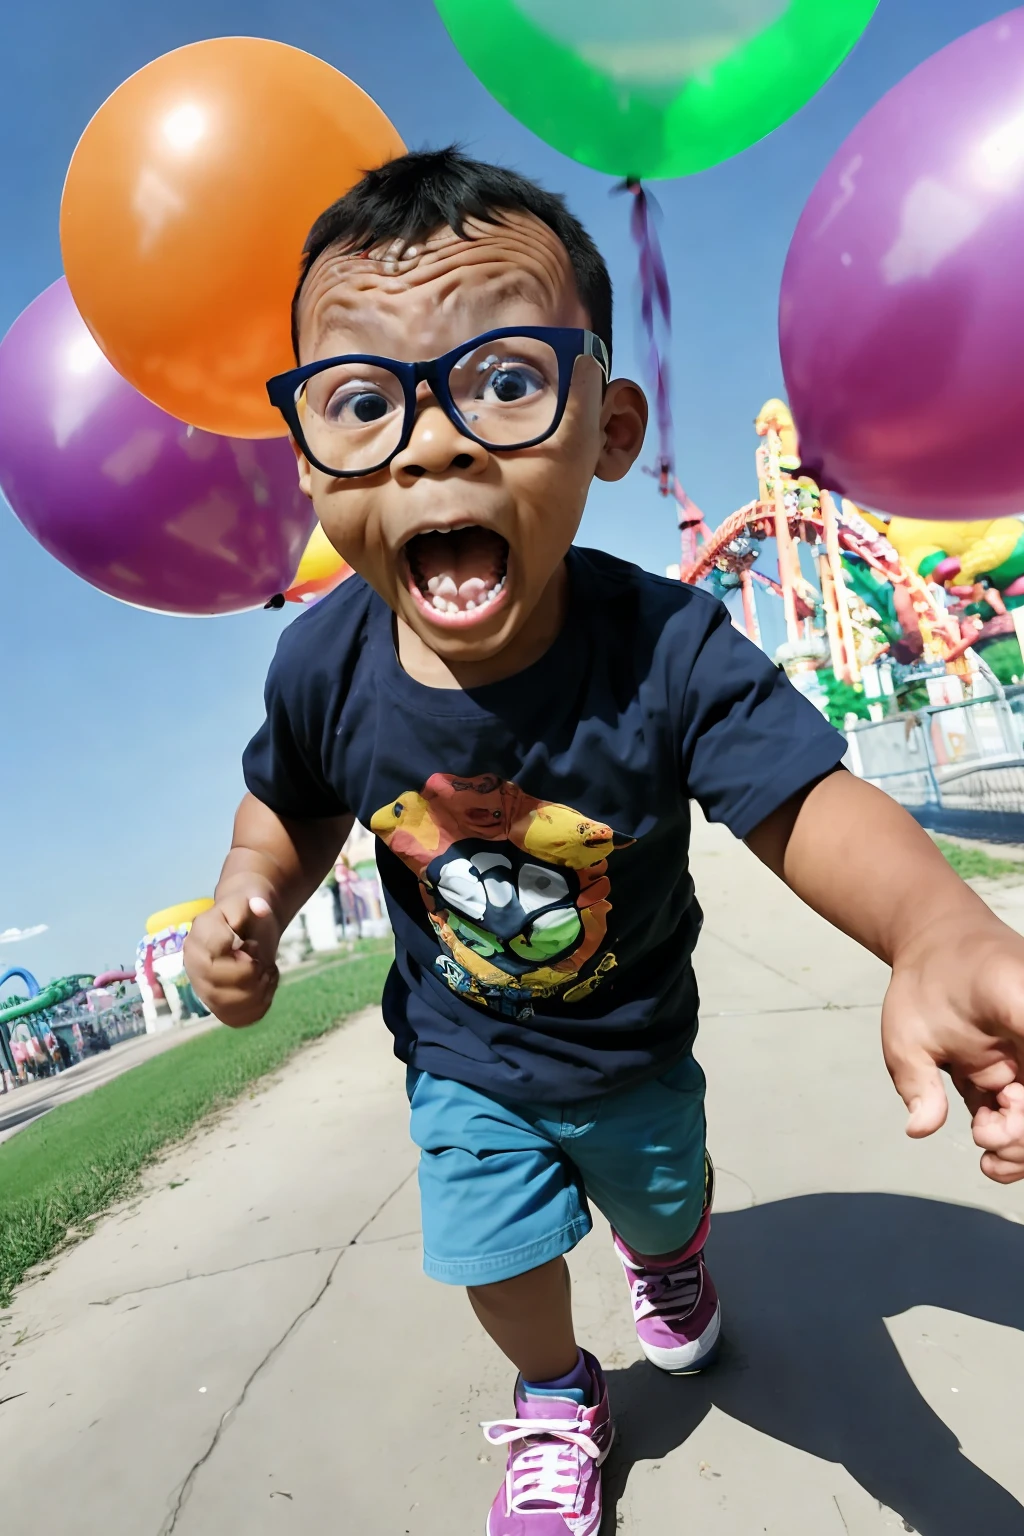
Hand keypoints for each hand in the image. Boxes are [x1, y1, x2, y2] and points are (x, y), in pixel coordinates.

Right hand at [184, 887, 281, 1027]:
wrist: (249, 926)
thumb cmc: (248, 913)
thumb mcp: (251, 899)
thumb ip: (254, 901)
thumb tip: (260, 907)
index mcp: (197, 940)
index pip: (216, 962)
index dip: (244, 958)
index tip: (251, 945)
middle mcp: (193, 968)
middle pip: (220, 989)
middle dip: (251, 975)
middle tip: (259, 959)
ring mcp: (204, 990)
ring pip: (230, 1008)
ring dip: (258, 990)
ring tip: (262, 971)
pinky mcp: (219, 1008)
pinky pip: (241, 1019)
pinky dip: (260, 1004)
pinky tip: (263, 986)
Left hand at [882, 914, 1023, 1182]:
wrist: (940, 944)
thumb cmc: (926, 979)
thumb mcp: (905, 1030)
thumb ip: (917, 1080)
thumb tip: (921, 1128)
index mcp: (1019, 1003)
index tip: (1007, 1104)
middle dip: (1023, 1134)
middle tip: (986, 1134)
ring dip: (1022, 1144)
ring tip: (988, 1151)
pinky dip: (1017, 1141)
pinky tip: (993, 1154)